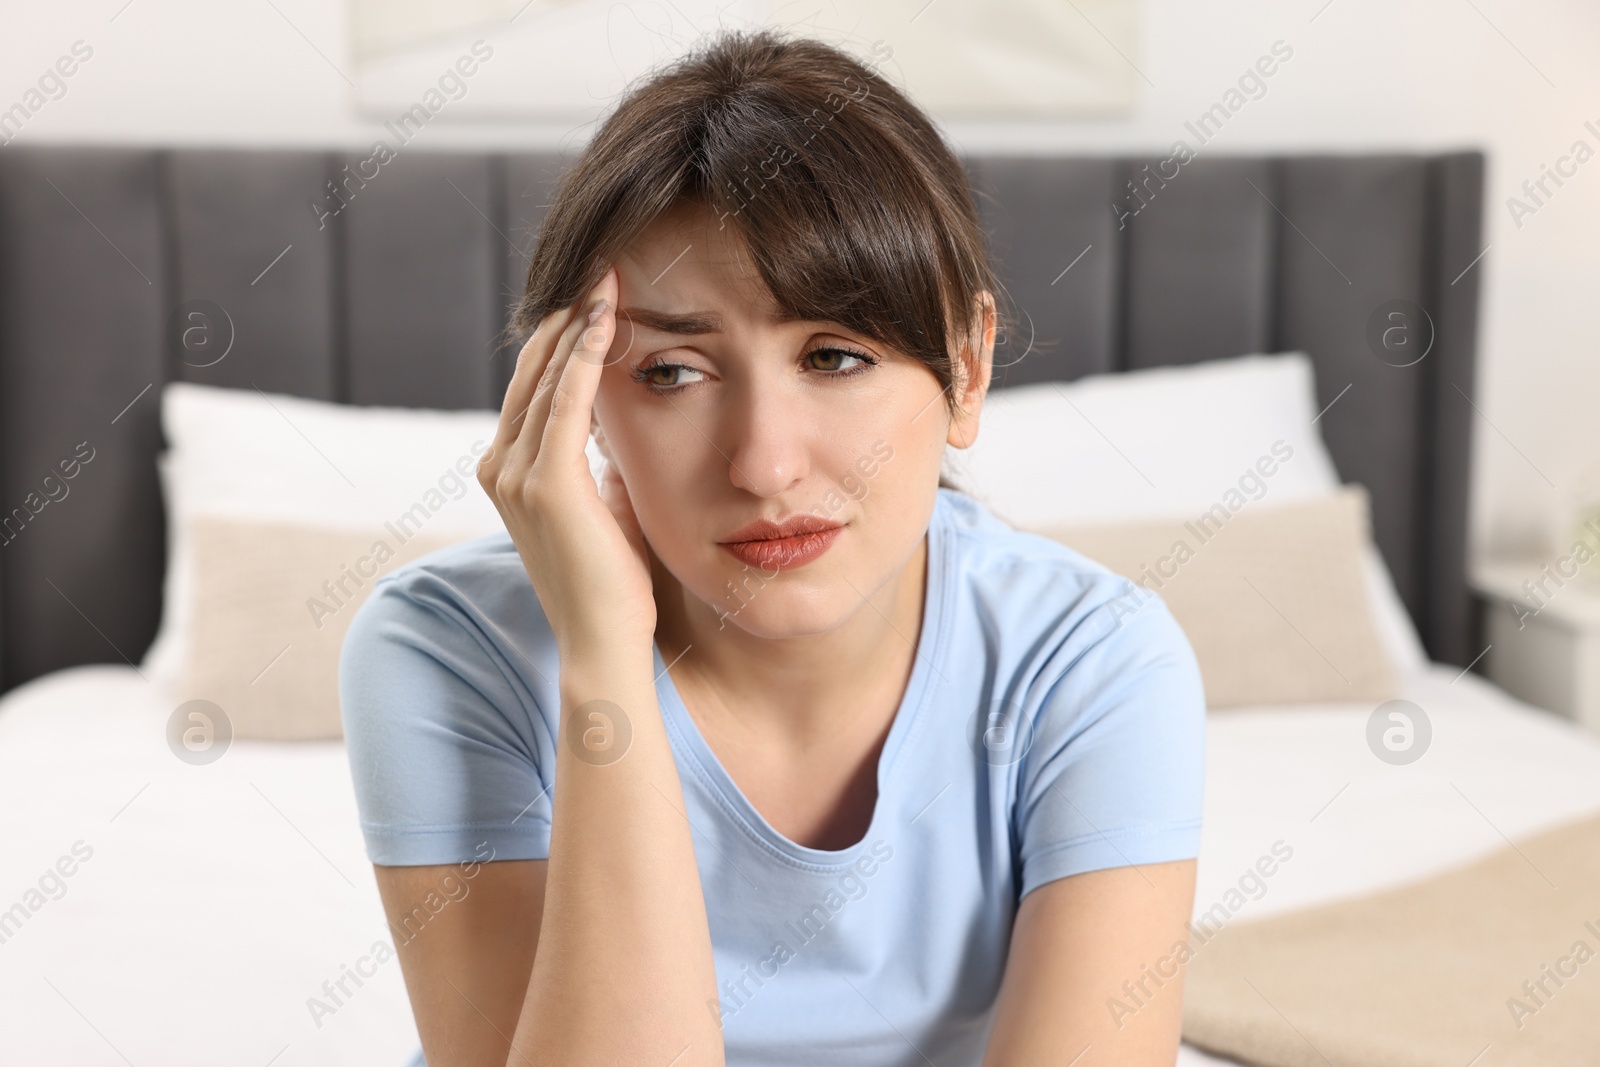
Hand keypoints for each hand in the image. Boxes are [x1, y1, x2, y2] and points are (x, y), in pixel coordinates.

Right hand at [477, 266, 655, 656]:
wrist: (604, 642)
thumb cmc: (613, 583)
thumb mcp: (602, 506)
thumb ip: (598, 464)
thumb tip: (617, 430)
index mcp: (510, 472)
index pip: (534, 387)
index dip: (563, 338)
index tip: (596, 294)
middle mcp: (500, 467)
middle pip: (532, 371)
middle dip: (567, 317)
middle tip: (601, 266)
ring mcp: (515, 475)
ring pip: (546, 377)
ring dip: (577, 323)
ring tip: (606, 276)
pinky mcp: (545, 484)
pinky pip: (564, 401)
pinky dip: (584, 356)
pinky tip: (604, 319)